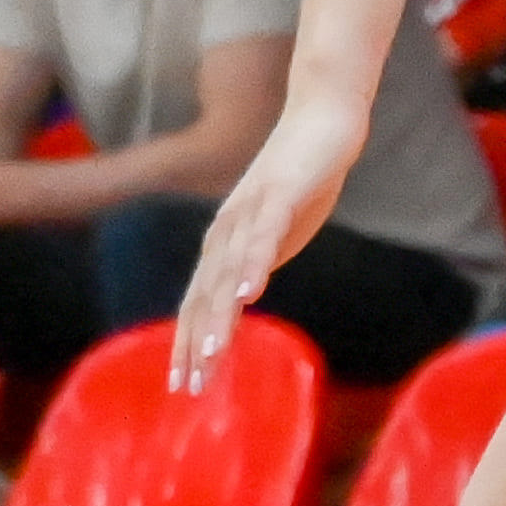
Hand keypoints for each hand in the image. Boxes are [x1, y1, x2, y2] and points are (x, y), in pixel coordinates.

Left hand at [171, 91, 365, 391]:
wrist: (323, 119)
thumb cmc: (303, 179)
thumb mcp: (277, 234)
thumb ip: (258, 263)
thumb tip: (243, 299)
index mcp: (226, 244)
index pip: (199, 302)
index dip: (188, 342)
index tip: (183, 384)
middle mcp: (227, 231)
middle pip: (204, 295)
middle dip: (195, 342)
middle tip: (188, 386)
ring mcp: (251, 212)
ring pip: (228, 272)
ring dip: (218, 315)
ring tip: (211, 353)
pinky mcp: (280, 195)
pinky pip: (263, 236)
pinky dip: (253, 266)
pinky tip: (248, 295)